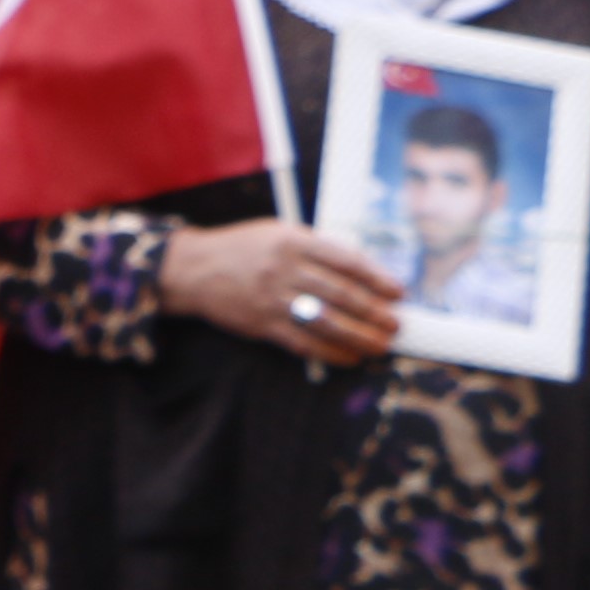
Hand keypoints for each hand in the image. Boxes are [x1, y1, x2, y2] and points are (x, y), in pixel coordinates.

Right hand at [159, 217, 398, 364]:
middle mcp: (285, 269)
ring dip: (359, 336)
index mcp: (294, 242)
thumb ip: (316, 249)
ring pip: (327, 321)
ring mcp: (272, 299)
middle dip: (374, 312)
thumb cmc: (240, 249)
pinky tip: (349, 357)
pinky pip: (303, 342)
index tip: (397, 293)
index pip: (347, 261)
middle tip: (395, 324)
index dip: (377, 279)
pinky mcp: (261, 324)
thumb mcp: (278, 233)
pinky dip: (330, 352)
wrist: (192, 269)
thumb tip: (360, 273)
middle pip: (342, 294)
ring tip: (380, 345)